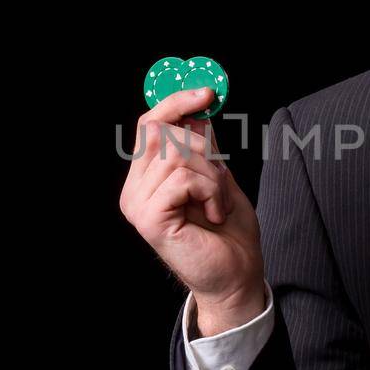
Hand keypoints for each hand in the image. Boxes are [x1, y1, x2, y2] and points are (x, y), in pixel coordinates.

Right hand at [120, 88, 264, 331]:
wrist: (236, 275)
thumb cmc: (228, 232)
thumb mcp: (217, 175)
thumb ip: (202, 145)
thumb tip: (198, 107)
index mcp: (145, 178)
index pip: (148, 124)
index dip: (175, 102)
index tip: (207, 93)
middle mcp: (133, 190)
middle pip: (162, 132)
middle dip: (203, 148)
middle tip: (219, 181)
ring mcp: (137, 205)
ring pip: (177, 154)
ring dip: (212, 176)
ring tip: (218, 203)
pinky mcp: (149, 219)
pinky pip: (183, 179)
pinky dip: (211, 191)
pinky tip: (214, 214)